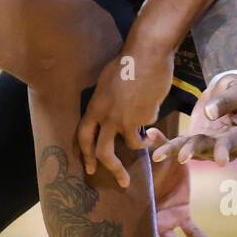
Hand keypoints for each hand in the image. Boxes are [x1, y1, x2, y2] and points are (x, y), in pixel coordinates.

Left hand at [78, 26, 174, 186]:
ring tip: (147, 139)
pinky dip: (151, 120)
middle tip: (121, 182)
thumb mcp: (107, 82)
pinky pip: (148, 128)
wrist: (146, 53)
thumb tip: (109, 113)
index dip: (86, 155)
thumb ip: (106, 101)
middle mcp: (106, 116)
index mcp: (94, 106)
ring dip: (141, 145)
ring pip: (131, 145)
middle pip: (103, 152)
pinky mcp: (143, 118)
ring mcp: (124, 118)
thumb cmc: (128, 62)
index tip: (90, 168)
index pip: (83, 137)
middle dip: (113, 170)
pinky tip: (153, 103)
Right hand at [147, 147, 213, 236]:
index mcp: (138, 209)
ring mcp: (167, 219)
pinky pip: (191, 231)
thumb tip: (147, 132)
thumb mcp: (147, 155)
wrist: (165, 157)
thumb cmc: (148, 157)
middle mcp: (150, 219)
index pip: (139, 234)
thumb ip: (149, 148)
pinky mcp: (182, 214)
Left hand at [148, 72, 236, 167]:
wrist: (229, 91)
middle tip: (181, 157)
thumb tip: (210, 113)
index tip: (221, 161)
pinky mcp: (191, 139)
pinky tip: (151, 134)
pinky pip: (176, 142)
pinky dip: (163, 141)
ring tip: (157, 154)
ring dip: (172, 150)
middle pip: (206, 149)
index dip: (225, 151)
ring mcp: (205, 144)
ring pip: (187, 149)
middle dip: (193, 151)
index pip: (232, 144)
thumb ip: (225, 102)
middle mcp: (222, 145)